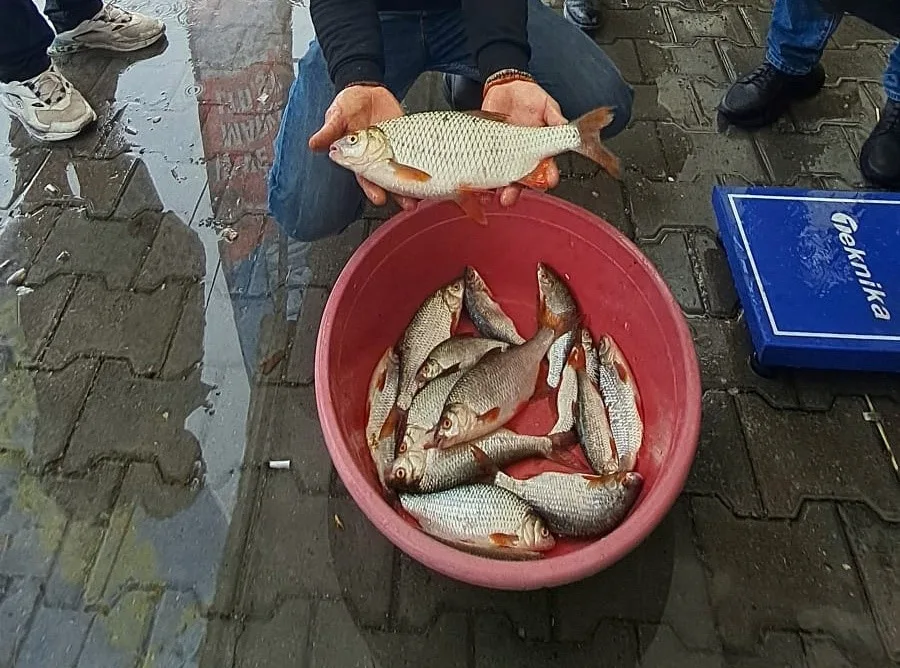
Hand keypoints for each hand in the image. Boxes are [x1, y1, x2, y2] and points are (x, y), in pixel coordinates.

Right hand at [309, 85, 417, 209]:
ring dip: (412, 185)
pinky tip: (431, 174)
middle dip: (397, 193)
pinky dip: (423, 166)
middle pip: (388, 180)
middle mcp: (376, 158)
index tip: (378, 198)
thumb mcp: (338, 114)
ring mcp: (393, 150)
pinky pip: (416, 155)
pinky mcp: (407, 140)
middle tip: (407, 203)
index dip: (372, 188)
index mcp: (358, 157)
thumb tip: (314, 144)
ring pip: (403, 171)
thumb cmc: (348, 104)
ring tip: (421, 196)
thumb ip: (330, 130)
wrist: (367, 89)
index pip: (365, 177)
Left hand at [481, 79, 566, 206]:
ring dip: (502, 192)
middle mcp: (522, 158)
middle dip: (518, 191)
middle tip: (512, 195)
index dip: (548, 176)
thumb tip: (565, 126)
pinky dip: (482, 183)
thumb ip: (554, 116)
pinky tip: (480, 188)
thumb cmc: (529, 97)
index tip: (548, 180)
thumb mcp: (545, 103)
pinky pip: (485, 172)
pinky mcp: (487, 155)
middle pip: (523, 182)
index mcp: (540, 149)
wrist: (503, 88)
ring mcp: (504, 158)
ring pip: (504, 181)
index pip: (547, 168)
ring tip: (499, 197)